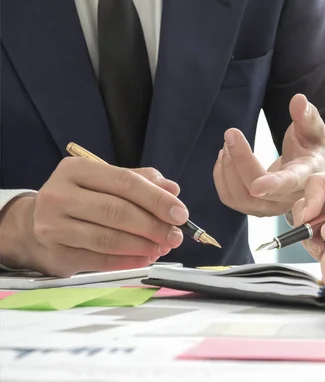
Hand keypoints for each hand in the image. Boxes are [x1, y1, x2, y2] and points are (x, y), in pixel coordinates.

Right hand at [0, 158, 188, 276]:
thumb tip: (172, 190)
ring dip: (143, 245)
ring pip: (108, 238)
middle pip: (117, 211)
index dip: (157, 199)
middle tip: (175, 236)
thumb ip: (141, 182)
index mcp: (76, 170)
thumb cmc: (82, 200)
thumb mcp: (107, 182)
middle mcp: (59, 194)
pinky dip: (128, 261)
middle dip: (153, 226)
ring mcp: (53, 226)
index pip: (125, 182)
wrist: (34, 225)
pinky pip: (100, 260)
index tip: (181, 214)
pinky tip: (146, 258)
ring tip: (163, 247)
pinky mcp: (56, 253)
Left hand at [213, 93, 324, 216]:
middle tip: (231, 133)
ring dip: (227, 168)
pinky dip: (221, 177)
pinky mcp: (257, 208)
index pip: (287, 184)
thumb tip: (298, 100)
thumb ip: (306, 116)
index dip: (272, 185)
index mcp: (304, 176)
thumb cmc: (314, 148)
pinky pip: (231, 199)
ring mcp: (271, 207)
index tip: (256, 187)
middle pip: (254, 188)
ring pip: (239, 197)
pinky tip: (225, 158)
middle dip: (239, 159)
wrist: (314, 173)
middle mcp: (287, 198)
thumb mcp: (315, 130)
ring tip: (229, 143)